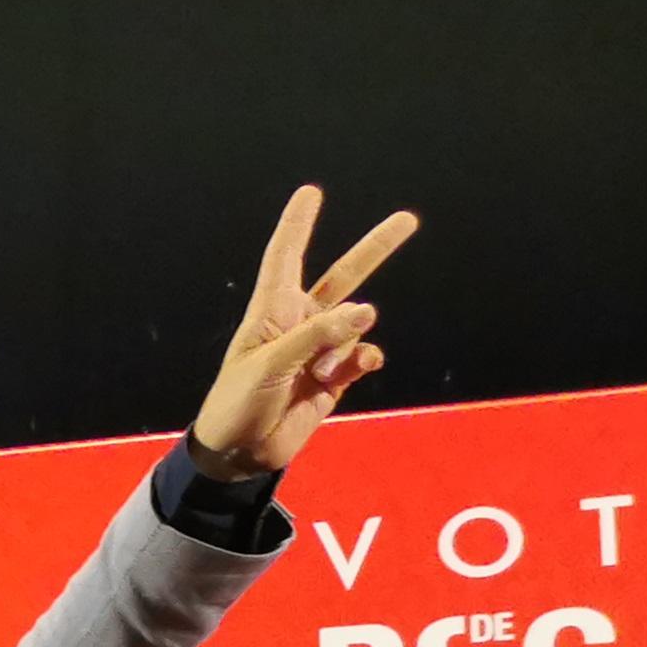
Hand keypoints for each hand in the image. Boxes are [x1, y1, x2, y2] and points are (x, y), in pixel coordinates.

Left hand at [188, 186, 415, 478]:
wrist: (240, 454)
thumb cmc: (237, 403)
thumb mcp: (270, 364)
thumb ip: (318, 335)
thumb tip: (367, 312)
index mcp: (271, 311)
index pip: (285, 257)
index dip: (298, 225)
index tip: (310, 193)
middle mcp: (299, 324)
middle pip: (342, 277)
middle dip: (374, 250)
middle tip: (408, 221)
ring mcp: (320, 350)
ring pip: (357, 324)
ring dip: (347, 343)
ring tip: (324, 369)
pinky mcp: (335, 378)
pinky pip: (363, 357)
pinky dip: (363, 359)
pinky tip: (355, 368)